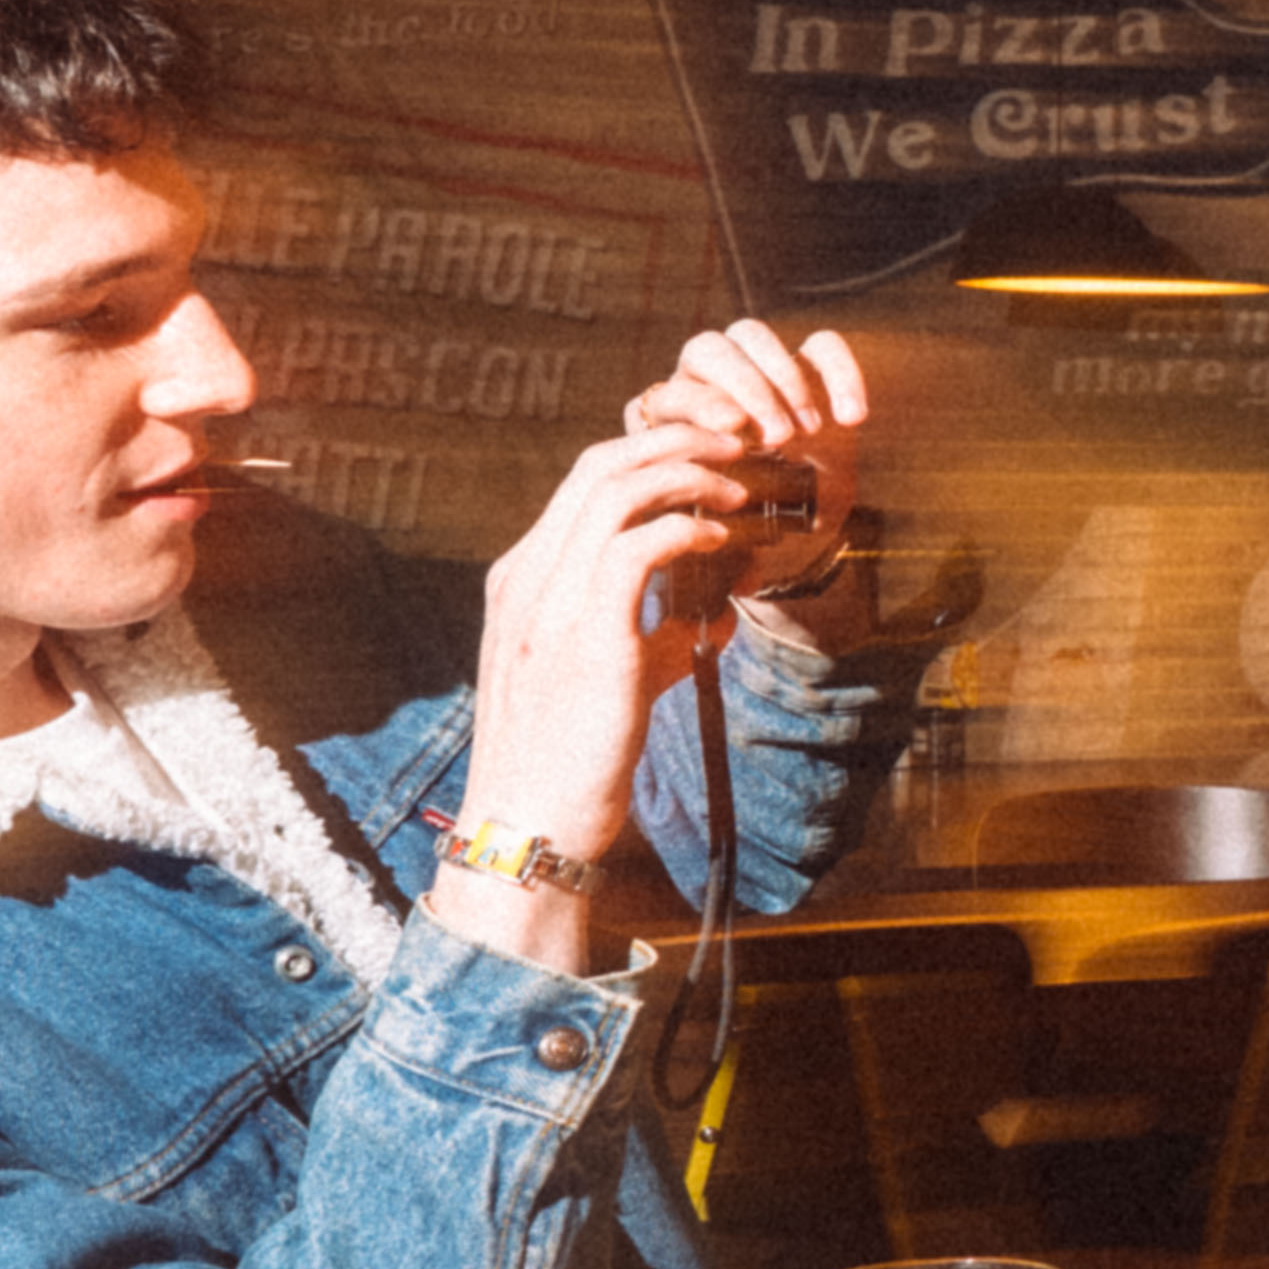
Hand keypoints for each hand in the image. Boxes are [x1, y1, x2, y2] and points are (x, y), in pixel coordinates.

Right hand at [451, 404, 801, 899]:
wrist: (528, 829)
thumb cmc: (571, 763)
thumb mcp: (615, 685)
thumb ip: (657, 640)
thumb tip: (719, 614)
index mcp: (525, 579)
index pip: (587, 480)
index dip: (657, 452)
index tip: (719, 456)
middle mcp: (527, 578)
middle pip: (600, 464)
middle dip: (679, 439)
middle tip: (742, 443)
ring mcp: (547, 604)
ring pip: (614, 488)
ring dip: (689, 473)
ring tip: (742, 483)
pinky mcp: (582, 638)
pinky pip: (634, 548)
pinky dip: (686, 529)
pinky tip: (723, 539)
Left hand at [620, 321, 869, 617]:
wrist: (792, 540)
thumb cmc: (743, 540)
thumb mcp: (714, 539)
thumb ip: (700, 524)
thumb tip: (696, 523)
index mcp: (668, 422)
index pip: (670, 393)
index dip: (702, 408)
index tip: (739, 439)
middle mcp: (704, 383)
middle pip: (707, 348)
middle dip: (746, 387)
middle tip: (780, 436)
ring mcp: (756, 371)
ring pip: (751, 335)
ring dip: (783, 377)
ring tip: (812, 431)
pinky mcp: (808, 368)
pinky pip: (822, 345)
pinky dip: (841, 374)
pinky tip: (853, 419)